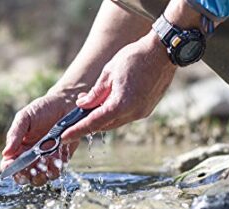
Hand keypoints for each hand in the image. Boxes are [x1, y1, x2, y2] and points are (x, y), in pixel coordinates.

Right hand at [0, 87, 80, 185]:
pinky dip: (54, 170)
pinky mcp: (61, 160)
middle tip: (30, 167)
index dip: (9, 169)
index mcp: (19, 148)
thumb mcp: (25, 118)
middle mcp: (32, 158)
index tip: (12, 164)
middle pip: (25, 176)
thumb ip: (15, 134)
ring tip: (45, 160)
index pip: (10, 165)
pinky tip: (55, 158)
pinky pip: (56, 172)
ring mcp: (47, 160)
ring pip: (41, 178)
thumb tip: (5, 153)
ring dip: (41, 175)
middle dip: (26, 175)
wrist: (66, 105)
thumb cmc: (42, 109)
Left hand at [61, 31, 176, 143]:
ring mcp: (141, 113)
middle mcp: (132, 113)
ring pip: (115, 121)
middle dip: (89, 122)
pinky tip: (110, 101)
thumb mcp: (109, 73)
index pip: (93, 123)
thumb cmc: (134, 58)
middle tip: (78, 114)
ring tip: (93, 102)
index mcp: (121, 104)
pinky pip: (125, 116)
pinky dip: (114, 113)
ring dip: (102, 116)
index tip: (64, 137)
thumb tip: (82, 105)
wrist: (163, 52)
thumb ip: (94, 93)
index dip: (77, 130)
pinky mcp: (146, 110)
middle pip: (104, 125)